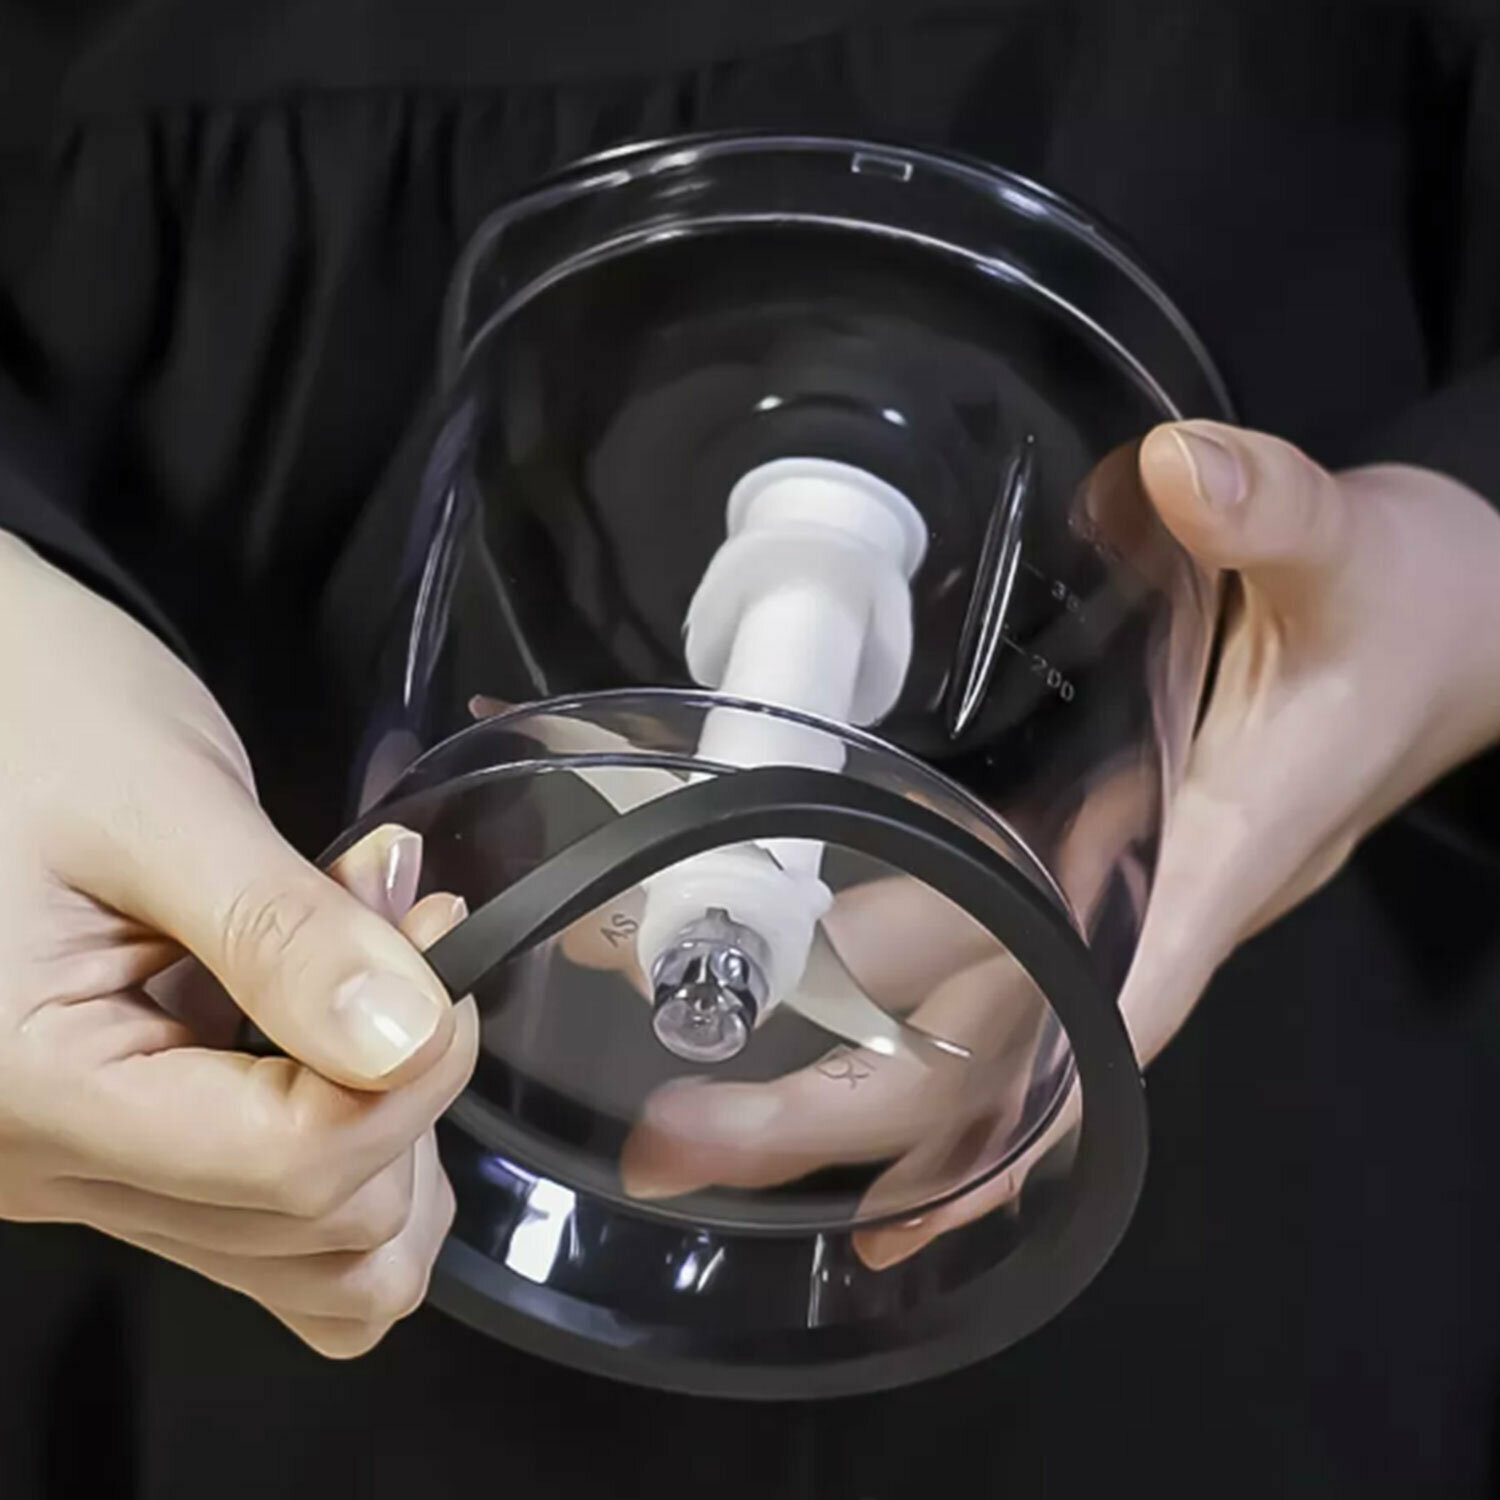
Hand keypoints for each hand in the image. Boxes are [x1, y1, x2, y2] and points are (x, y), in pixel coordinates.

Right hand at [0, 533, 478, 1354]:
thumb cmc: (27, 715)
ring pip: (309, 1252)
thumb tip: (406, 1040)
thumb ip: (279, 931)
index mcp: (34, 1087)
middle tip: (404, 933)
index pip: (295, 1165)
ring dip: (392, 1127)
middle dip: (408, 1082)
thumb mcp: (158, 800)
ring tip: (374, 982)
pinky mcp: (122, 1138)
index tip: (442, 937)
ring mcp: (86, 1163)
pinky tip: (345, 1030)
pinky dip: (351, 1139)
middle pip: (318, 1225)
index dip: (417, 1068)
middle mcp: (50, 1163)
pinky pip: (271, 1212)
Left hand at [603, 422, 1499, 1264]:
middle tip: (690, 1144)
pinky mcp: (1102, 842)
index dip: (1019, 1112)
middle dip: (854, 1096)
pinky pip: (990, 936)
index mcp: (1221, 855)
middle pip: (1001, 1042)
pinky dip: (903, 982)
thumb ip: (1269, 513)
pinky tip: (817, 1010)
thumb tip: (1179, 473)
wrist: (1448, 621)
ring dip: (847, 1051)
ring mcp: (1122, 881)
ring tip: (704, 1110)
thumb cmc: (1407, 602)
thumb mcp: (1343, 546)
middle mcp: (1158, 898)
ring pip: (977, 997)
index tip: (908, 1191)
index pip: (1117, 1009)